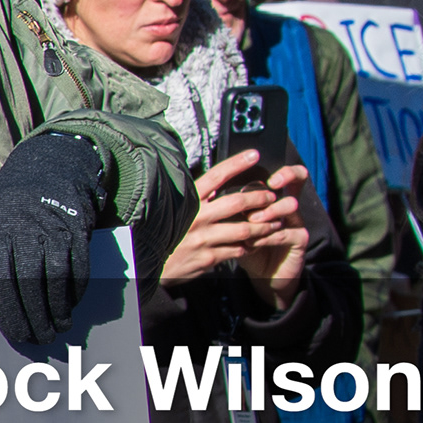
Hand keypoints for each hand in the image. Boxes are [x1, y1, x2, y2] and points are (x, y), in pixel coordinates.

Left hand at [0, 129, 111, 346]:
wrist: (51, 167)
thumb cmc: (13, 207)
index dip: (8, 310)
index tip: (15, 334)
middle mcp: (22, 226)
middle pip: (27, 281)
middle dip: (34, 315)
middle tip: (39, 338)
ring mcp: (52, 225)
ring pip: (55, 276)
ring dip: (58, 307)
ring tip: (58, 327)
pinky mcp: (78, 226)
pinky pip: (79, 264)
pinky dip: (76, 289)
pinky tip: (73, 304)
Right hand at [159, 149, 306, 295]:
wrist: (147, 267)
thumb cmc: (163, 237)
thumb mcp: (173, 214)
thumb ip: (195, 202)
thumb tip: (216, 187)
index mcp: (187, 203)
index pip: (215, 177)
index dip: (237, 163)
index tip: (254, 154)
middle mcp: (195, 218)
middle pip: (237, 202)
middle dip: (260, 198)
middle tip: (271, 197)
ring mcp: (203, 239)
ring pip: (244, 229)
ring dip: (264, 226)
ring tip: (274, 223)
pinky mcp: (208, 258)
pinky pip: (238, 250)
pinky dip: (250, 246)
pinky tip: (255, 244)